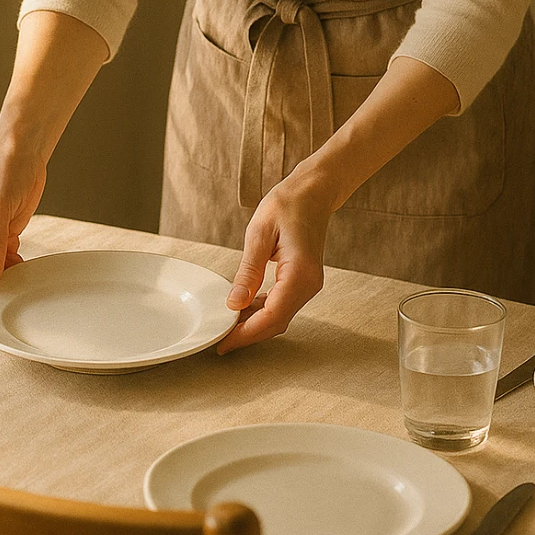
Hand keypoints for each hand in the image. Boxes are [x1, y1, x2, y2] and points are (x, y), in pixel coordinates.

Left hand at [216, 171, 333, 354]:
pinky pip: (283, 305)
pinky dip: (263, 311)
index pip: (271, 316)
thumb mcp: (259, 233)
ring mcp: (309, 284)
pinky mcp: (304, 280)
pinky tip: (244, 307)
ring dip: (255, 323)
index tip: (223, 342)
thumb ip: (248, 271)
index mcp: (299, 273)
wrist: (313, 191)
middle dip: (248, 334)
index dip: (246, 333)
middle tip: (220, 339)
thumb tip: (234, 303)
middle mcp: (309, 284)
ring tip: (227, 323)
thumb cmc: (288, 203)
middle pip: (277, 323)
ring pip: (280, 317)